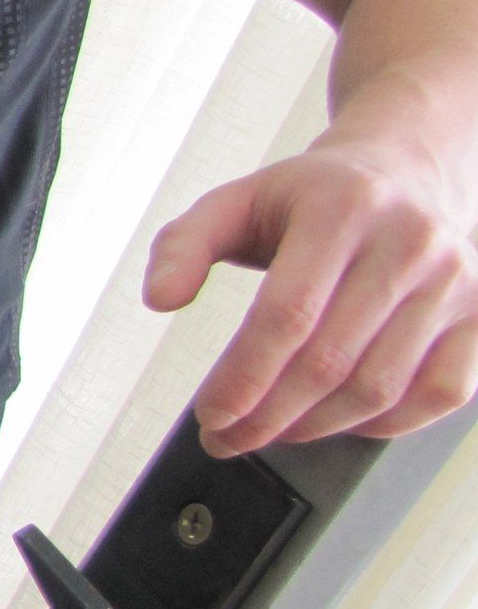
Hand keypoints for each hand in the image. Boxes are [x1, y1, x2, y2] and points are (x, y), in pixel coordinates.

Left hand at [145, 139, 477, 454]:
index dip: (244, 377)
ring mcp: (455, 280)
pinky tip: (334, 421)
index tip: (210, 414)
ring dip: (315, 427)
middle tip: (226, 436)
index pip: (288, 314)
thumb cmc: (309, 198)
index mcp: (341, 206)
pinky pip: (438, 395)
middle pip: (331, 361)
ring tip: (268, 431)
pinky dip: (383, 425)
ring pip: (380, 388)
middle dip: (268, 415)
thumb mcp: (234, 201)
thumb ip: (183, 245)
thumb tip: (161, 299)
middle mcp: (409, 241)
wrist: (406, 171)